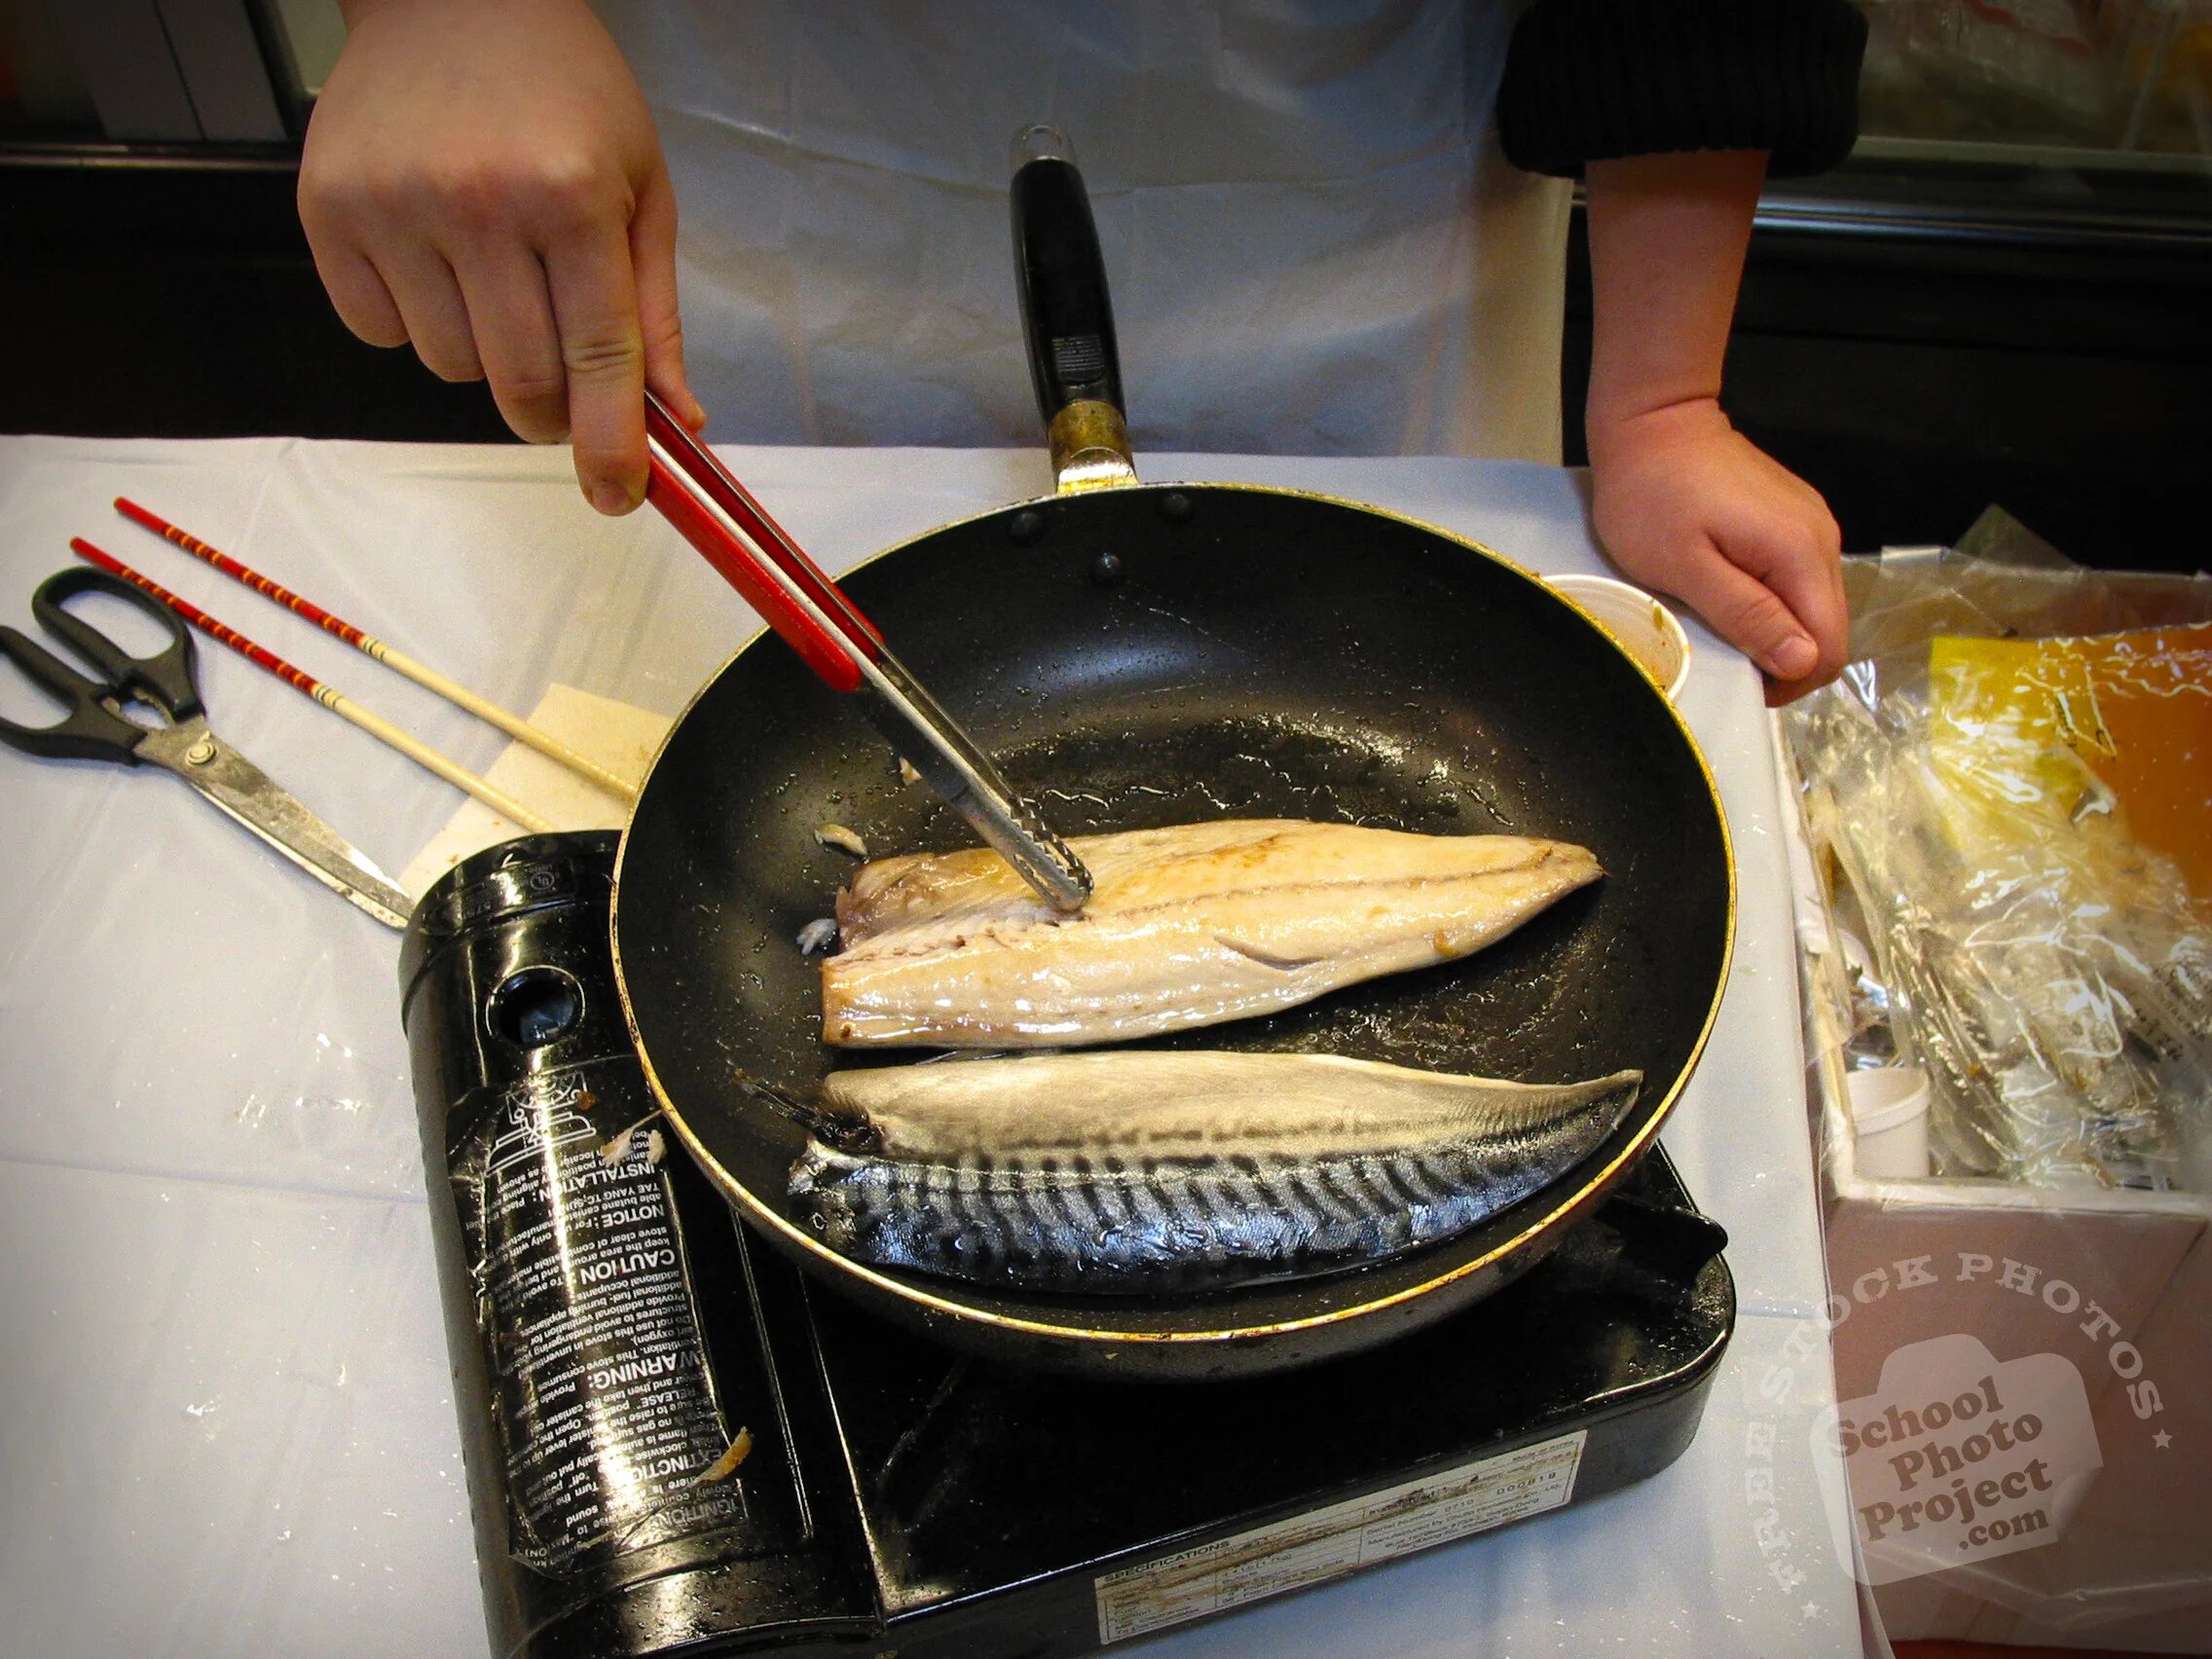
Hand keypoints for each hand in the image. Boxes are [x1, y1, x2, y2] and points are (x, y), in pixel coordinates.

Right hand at [298, 0, 702, 513]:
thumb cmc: (565, 92)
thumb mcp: (640, 189)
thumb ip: (652, 314)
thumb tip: (677, 423)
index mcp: (570, 195)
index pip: (597, 360)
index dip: (610, 446)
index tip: (618, 497)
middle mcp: (477, 202)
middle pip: (521, 384)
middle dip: (553, 412)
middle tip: (563, 385)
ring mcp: (393, 207)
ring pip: (450, 368)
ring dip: (483, 354)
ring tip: (495, 274)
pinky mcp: (327, 211)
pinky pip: (379, 332)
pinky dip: (413, 321)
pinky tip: (434, 257)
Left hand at [1587, 398, 1845, 705]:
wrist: (1654, 421)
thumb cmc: (1652, 494)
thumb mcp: (1686, 567)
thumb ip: (1746, 614)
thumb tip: (1801, 662)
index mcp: (1800, 554)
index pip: (1830, 647)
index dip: (1792, 681)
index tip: (1744, 683)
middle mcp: (1820, 538)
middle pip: (1829, 628)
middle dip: (1786, 659)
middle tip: (1728, 658)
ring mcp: (1810, 524)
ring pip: (1814, 605)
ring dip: (1778, 630)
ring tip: (1724, 626)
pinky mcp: (1793, 516)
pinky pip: (1797, 578)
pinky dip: (1773, 600)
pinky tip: (1732, 595)